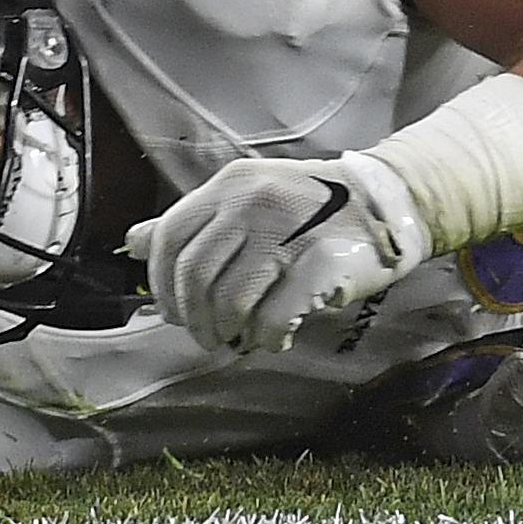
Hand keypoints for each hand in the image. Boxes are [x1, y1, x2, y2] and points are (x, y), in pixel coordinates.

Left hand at [124, 151, 429, 352]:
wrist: (390, 204)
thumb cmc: (313, 210)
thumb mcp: (249, 200)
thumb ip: (194, 223)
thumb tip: (132, 241)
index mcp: (232, 185)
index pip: (169, 239)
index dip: (162, 285)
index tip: (174, 311)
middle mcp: (255, 201)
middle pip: (194, 278)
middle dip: (194, 320)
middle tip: (211, 336)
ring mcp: (290, 229)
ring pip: (229, 302)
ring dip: (229, 333)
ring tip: (242, 338)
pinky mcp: (322, 262)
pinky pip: (272, 319)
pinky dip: (267, 339)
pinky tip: (277, 338)